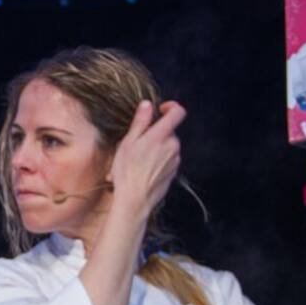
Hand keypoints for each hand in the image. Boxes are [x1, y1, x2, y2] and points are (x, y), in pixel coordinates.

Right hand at [108, 100, 185, 224]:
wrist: (135, 200)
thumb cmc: (127, 172)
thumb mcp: (128, 143)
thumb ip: (140, 122)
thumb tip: (147, 104)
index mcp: (161, 135)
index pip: (178, 112)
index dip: (171, 107)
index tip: (161, 110)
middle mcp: (173, 146)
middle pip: (169, 131)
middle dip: (156, 133)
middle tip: (138, 143)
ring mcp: (175, 160)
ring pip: (168, 146)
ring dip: (157, 148)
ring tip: (138, 160)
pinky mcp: (173, 172)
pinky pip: (168, 160)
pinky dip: (158, 160)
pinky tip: (143, 170)